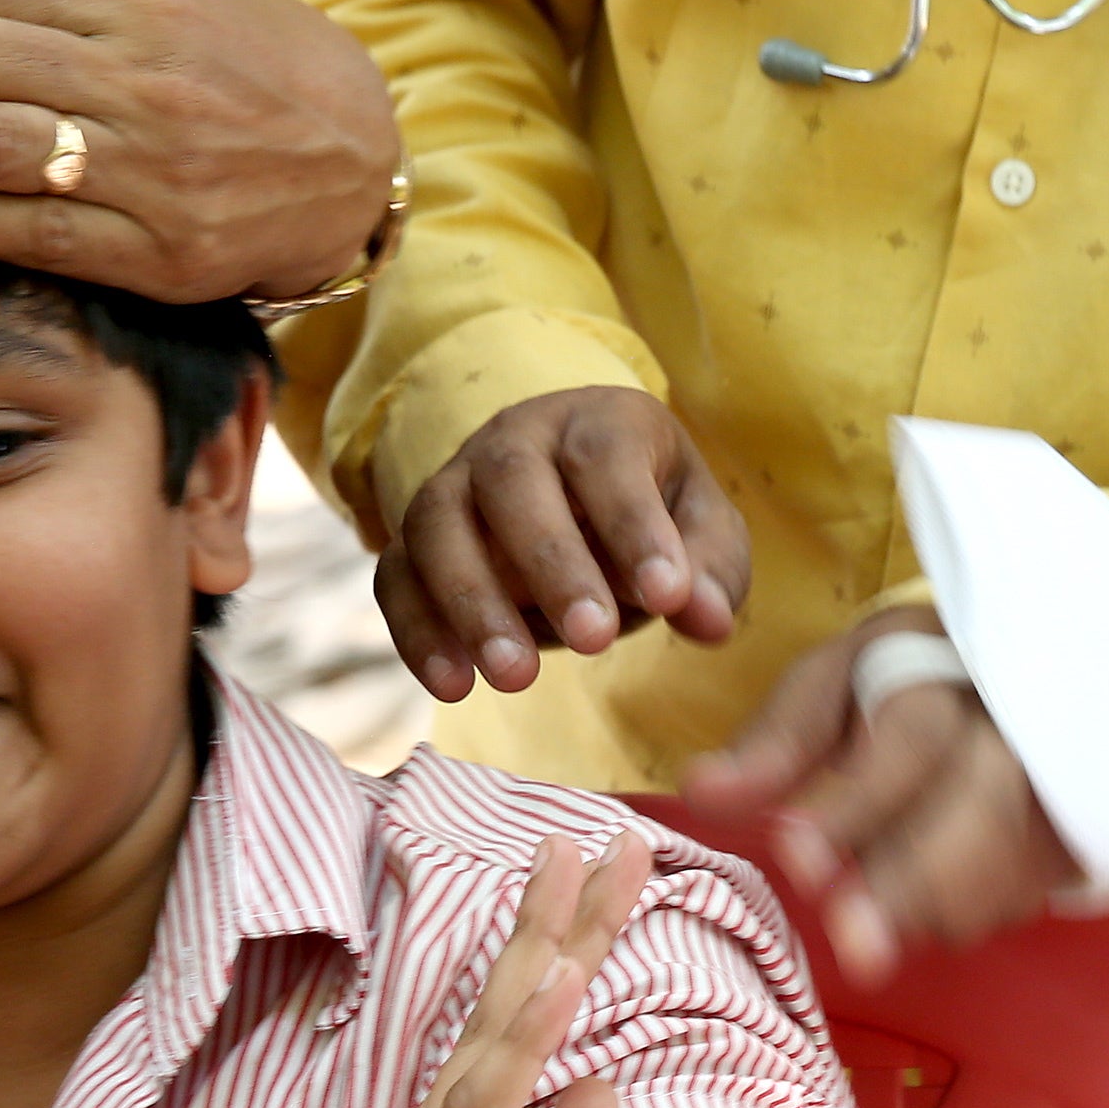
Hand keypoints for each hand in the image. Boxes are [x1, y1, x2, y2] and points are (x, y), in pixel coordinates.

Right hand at [203, 832, 651, 1107]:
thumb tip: (605, 1088)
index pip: (527, 1037)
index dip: (571, 955)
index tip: (616, 883)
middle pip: (510, 1007)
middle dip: (564, 917)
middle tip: (614, 832)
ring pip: (495, 1034)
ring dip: (544, 946)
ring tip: (583, 863)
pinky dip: (524, 1038)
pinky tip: (557, 980)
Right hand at [380, 386, 750, 701]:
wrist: (582, 505)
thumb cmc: (654, 519)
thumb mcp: (702, 536)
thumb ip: (710, 573)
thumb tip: (709, 622)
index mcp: (599, 421)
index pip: (608, 456)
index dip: (635, 525)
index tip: (668, 596)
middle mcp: (515, 437)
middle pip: (513, 480)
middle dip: (551, 563)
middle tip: (593, 641)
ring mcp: (454, 484)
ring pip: (438, 524)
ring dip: (472, 603)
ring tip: (516, 679)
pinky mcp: (415, 540)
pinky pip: (397, 575)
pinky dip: (417, 632)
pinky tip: (452, 686)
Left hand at [684, 614, 1079, 982]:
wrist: (1033, 672)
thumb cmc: (913, 677)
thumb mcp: (840, 680)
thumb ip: (779, 737)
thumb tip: (703, 793)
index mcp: (949, 666)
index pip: (912, 739)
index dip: (855, 805)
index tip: (795, 855)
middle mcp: (1022, 723)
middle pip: (983, 813)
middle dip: (911, 889)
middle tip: (856, 952)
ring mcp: (1066, 783)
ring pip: (1005, 870)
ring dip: (930, 908)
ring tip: (877, 898)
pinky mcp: (1084, 834)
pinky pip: (1021, 900)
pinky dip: (966, 910)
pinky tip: (935, 886)